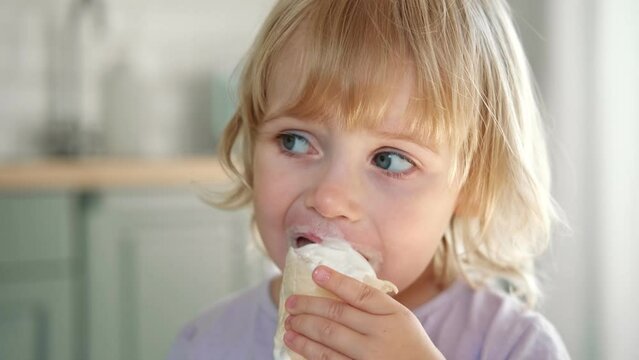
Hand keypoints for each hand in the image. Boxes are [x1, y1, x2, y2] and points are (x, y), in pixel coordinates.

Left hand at [283, 265, 444, 359]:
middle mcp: (379, 333)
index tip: (316, 272)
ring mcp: (368, 356)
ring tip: (288, 324)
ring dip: (303, 330)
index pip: (359, 293)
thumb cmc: (408, 343)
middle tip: (291, 303)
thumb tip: (338, 286)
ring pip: (328, 339)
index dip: (336, 281)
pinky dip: (309, 352)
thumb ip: (374, 303)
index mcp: (391, 313)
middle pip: (337, 315)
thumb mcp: (401, 317)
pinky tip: (297, 345)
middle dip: (308, 307)